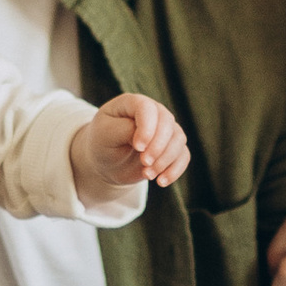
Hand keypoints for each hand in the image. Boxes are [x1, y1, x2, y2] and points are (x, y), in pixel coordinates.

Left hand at [73, 90, 189, 204]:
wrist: (105, 162)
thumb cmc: (102, 143)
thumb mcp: (105, 135)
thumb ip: (125, 130)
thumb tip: (148, 138)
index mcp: (132, 103)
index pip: (147, 109)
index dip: (147, 128)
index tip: (138, 147)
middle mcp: (153, 112)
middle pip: (167, 123)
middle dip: (158, 146)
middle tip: (144, 164)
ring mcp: (164, 129)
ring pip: (178, 139)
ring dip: (165, 160)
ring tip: (147, 175)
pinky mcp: (171, 147)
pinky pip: (183, 155)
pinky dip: (175, 169)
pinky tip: (161, 181)